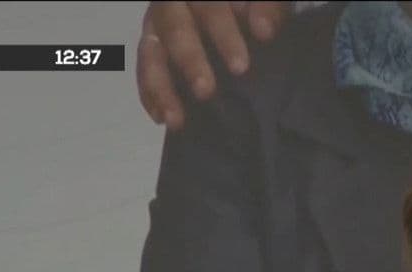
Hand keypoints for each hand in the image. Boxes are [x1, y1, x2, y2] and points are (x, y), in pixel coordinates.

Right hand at [137, 1, 289, 129]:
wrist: (235, 16)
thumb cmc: (252, 9)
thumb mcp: (262, 4)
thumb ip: (266, 9)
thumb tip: (263, 29)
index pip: (210, 9)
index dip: (224, 36)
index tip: (240, 67)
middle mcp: (174, 6)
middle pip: (175, 30)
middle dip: (189, 62)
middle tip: (205, 91)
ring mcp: (159, 29)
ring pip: (151, 54)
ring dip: (161, 88)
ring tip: (175, 118)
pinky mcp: (153, 52)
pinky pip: (145, 73)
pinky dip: (151, 96)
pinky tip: (161, 119)